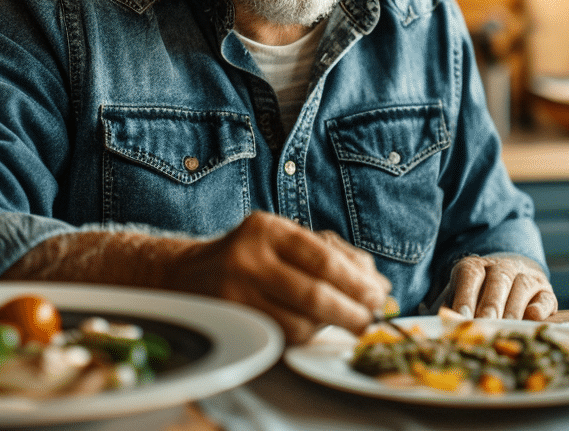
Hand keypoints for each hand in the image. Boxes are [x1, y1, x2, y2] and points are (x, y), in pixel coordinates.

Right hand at [166, 212, 390, 343]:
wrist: (189, 275)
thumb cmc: (251, 256)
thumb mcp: (285, 240)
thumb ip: (333, 255)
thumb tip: (378, 284)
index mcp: (268, 230)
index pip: (323, 258)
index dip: (357, 282)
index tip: (379, 296)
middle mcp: (248, 258)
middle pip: (314, 294)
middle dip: (351, 312)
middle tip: (370, 322)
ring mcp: (236, 293)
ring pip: (299, 323)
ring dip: (329, 328)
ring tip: (343, 324)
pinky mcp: (231, 321)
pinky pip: (280, 338)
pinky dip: (305, 337)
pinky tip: (314, 328)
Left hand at [445, 254, 555, 319]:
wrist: (507, 285)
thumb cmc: (475, 300)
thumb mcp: (457, 301)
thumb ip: (448, 311)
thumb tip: (436, 321)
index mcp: (475, 267)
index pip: (470, 274)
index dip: (466, 295)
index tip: (462, 316)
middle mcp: (501, 267)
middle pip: (498, 279)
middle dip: (491, 303)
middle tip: (485, 323)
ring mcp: (526, 277)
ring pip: (522, 285)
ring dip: (513, 308)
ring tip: (505, 327)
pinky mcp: (545, 292)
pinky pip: (546, 297)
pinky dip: (541, 307)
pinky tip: (532, 318)